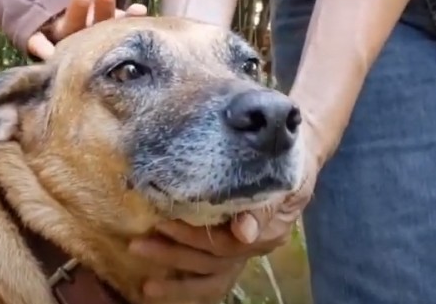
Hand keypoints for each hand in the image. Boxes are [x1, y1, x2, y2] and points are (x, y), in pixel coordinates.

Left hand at [26, 0, 146, 58]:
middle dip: (103, 9)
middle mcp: (80, 30)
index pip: (117, 21)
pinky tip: (48, 50)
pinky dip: (42, 48)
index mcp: (97, 16)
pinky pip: (37, 44)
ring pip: (70, 32)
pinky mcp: (32, 38)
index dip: (128, 17)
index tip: (139, 8)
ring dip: (78, 16)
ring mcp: (57, 35)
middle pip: (95, 26)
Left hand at [131, 138, 322, 302]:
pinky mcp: (234, 248)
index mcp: (269, 230)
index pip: (226, 244)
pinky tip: (160, 287)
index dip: (192, 236)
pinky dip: (187, 284)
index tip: (163, 224)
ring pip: (211, 274)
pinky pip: (212, 276)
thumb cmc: (288, 157)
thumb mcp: (285, 173)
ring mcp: (244, 249)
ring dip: (177, 278)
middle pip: (213, 260)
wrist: (296, 148)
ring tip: (146, 283)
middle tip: (139, 245)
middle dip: (174, 255)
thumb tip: (244, 232)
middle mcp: (256, 245)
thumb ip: (264, 202)